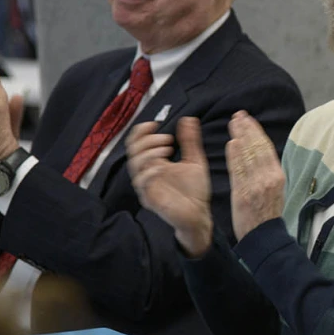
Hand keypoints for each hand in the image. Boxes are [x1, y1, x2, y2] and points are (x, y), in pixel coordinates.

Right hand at [127, 117, 213, 255]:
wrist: (200, 215)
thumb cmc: (195, 191)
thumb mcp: (195, 160)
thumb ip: (190, 141)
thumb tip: (189, 119)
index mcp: (155, 162)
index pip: (138, 142)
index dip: (142, 131)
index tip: (155, 123)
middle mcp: (147, 173)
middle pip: (133, 150)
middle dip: (147, 140)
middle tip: (167, 139)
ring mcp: (146, 186)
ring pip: (135, 165)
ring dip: (149, 152)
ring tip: (168, 148)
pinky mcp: (149, 198)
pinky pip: (142, 183)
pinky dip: (150, 171)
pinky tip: (163, 166)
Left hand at [225, 111, 285, 240]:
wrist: (263, 234)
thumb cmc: (267, 212)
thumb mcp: (274, 189)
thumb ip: (266, 171)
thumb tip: (257, 152)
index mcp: (278, 175)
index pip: (266, 147)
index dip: (256, 131)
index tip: (248, 119)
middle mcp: (268, 177)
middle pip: (256, 147)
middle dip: (247, 129)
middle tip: (238, 115)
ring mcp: (256, 184)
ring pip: (247, 155)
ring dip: (240, 136)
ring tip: (233, 123)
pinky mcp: (244, 192)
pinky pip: (239, 170)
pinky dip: (235, 155)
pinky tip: (231, 143)